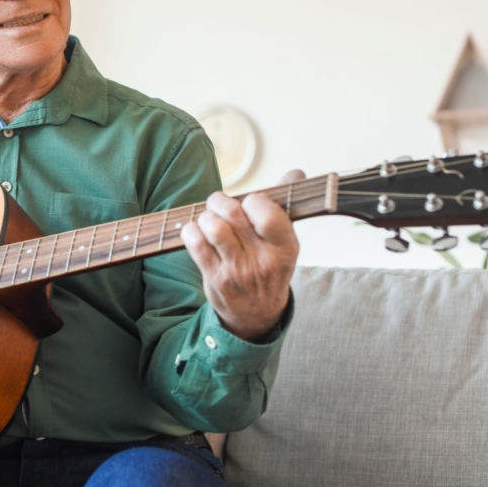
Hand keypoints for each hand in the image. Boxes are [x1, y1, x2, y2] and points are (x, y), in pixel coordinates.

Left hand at [180, 170, 303, 340]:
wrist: (257, 314)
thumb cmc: (268, 266)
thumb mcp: (284, 240)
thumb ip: (285, 204)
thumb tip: (296, 172)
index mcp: (286, 246)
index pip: (266, 212)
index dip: (252, 200)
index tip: (248, 204)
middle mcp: (263, 260)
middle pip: (233, 214)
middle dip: (219, 201)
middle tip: (218, 204)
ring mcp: (238, 271)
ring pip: (213, 227)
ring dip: (205, 216)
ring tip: (208, 220)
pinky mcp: (216, 279)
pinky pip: (196, 243)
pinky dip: (191, 231)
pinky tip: (196, 232)